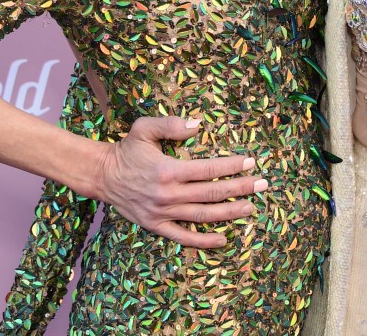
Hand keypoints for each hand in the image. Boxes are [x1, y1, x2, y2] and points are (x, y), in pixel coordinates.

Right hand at [93, 116, 264, 247]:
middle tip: (262, 184)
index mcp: (168, 169)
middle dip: (240, 188)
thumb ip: (171, 124)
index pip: (209, 169)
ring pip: (204, 215)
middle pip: (212, 192)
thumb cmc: (127, 149)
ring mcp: (163, 213)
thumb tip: (198, 125)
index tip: (251, 162)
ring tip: (251, 208)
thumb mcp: (144, 128)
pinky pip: (184, 237)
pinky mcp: (156, 226)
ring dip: (230, 212)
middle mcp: (168, 194)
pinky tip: (223, 239)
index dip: (232, 165)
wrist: (103, 175)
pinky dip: (204, 241)